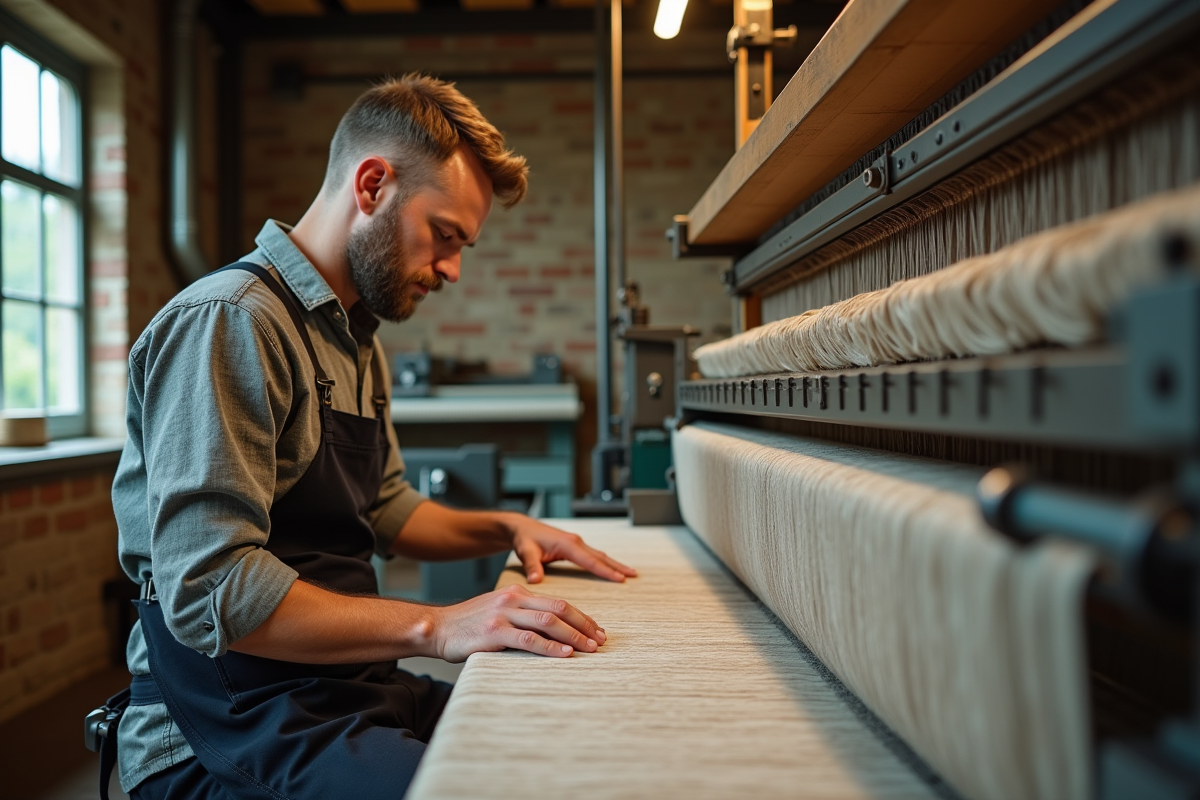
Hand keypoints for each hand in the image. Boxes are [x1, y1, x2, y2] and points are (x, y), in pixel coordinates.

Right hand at [432, 584, 606, 662]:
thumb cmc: (470, 625)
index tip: (596, 631)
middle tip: (601, 640)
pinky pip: (529, 639)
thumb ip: (523, 616)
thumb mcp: (499, 611)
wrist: (438, 628)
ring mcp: (504, 614)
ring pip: (548, 621)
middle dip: (584, 625)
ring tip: (590, 648)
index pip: (557, 602)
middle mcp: (513, 599)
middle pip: (559, 608)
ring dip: (573, 636)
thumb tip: (553, 631)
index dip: (581, 617)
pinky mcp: (494, 631)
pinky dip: (550, 647)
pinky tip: (565, 654)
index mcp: (517, 592)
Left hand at [508, 516, 637, 583]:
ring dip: (614, 563)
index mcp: (567, 544)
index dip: (605, 571)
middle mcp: (575, 542)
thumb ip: (532, 566)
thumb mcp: (526, 553)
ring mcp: (576, 543)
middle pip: (601, 556)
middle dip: (617, 566)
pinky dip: (605, 562)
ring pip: (599, 555)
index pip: (590, 561)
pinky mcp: (574, 545)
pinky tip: (612, 568)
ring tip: (630, 573)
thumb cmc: (524, 540)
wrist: (521, 528)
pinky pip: (593, 555)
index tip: (620, 579)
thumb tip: (535, 581)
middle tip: (634, 575)